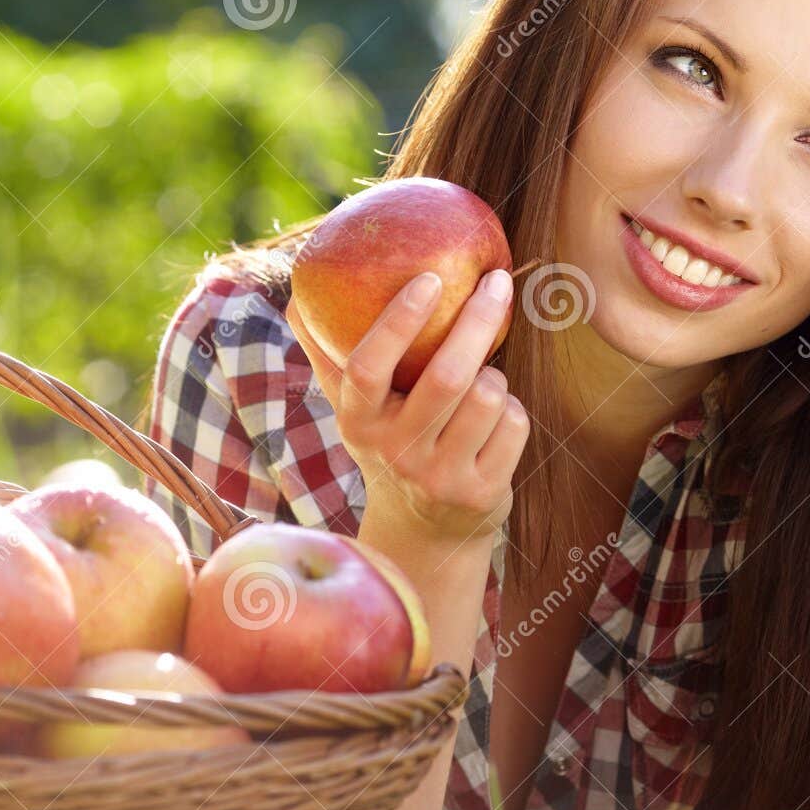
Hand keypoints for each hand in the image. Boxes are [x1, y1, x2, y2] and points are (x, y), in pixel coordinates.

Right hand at [286, 268, 528, 547]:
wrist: (424, 532)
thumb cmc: (391, 446)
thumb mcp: (356, 413)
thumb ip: (328, 358)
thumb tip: (296, 301)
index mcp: (358, 423)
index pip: (368, 366)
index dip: (399, 320)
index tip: (430, 278)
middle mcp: (395, 452)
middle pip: (447, 377)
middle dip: (477, 321)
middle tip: (497, 282)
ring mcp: (439, 477)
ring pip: (488, 396)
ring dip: (495, 375)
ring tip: (481, 381)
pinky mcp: (481, 493)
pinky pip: (512, 424)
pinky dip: (511, 409)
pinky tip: (493, 421)